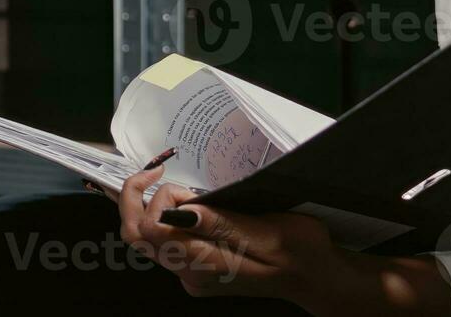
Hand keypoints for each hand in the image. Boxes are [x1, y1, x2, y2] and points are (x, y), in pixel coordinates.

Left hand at [113, 165, 343, 308]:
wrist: (314, 277)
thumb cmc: (299, 251)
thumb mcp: (266, 230)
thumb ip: (221, 222)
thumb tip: (179, 211)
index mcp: (206, 265)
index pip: (151, 231)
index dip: (156, 200)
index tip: (178, 180)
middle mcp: (191, 274)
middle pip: (138, 238)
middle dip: (136, 200)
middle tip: (154, 172)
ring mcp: (192, 275)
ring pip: (148, 242)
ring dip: (152, 209)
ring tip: (181, 188)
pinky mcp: (198, 272)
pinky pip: (166, 245)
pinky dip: (165, 220)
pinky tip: (188, 204)